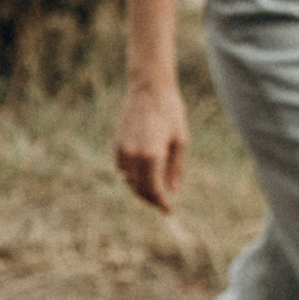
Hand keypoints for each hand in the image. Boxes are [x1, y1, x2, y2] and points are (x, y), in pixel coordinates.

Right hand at [113, 82, 188, 212]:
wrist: (149, 89)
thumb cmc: (170, 112)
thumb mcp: (181, 140)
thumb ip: (175, 168)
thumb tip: (172, 190)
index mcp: (153, 156)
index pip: (154, 190)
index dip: (161, 203)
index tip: (169, 210)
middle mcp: (134, 156)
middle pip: (139, 189)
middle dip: (151, 199)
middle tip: (162, 204)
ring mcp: (123, 150)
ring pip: (129, 180)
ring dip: (140, 188)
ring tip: (154, 191)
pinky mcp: (117, 144)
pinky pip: (122, 168)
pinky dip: (131, 176)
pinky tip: (142, 175)